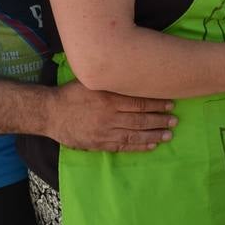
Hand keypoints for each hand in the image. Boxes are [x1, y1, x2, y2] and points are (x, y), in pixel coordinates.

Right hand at [45, 81, 177, 151]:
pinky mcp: (99, 144)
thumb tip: (136, 76)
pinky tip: (151, 145)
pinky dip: (139, 147)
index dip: (157, 104)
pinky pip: (123, 147)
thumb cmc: (72, 94)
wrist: (50, 113)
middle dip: (160, 120)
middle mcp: (109, 116)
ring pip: (134, 135)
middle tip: (174, 121)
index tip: (171, 104)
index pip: (139, 102)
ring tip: (168, 135)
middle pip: (141, 120)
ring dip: (153, 135)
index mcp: (109, 99)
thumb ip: (113, 82)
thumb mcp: (93, 82)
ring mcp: (104, 132)